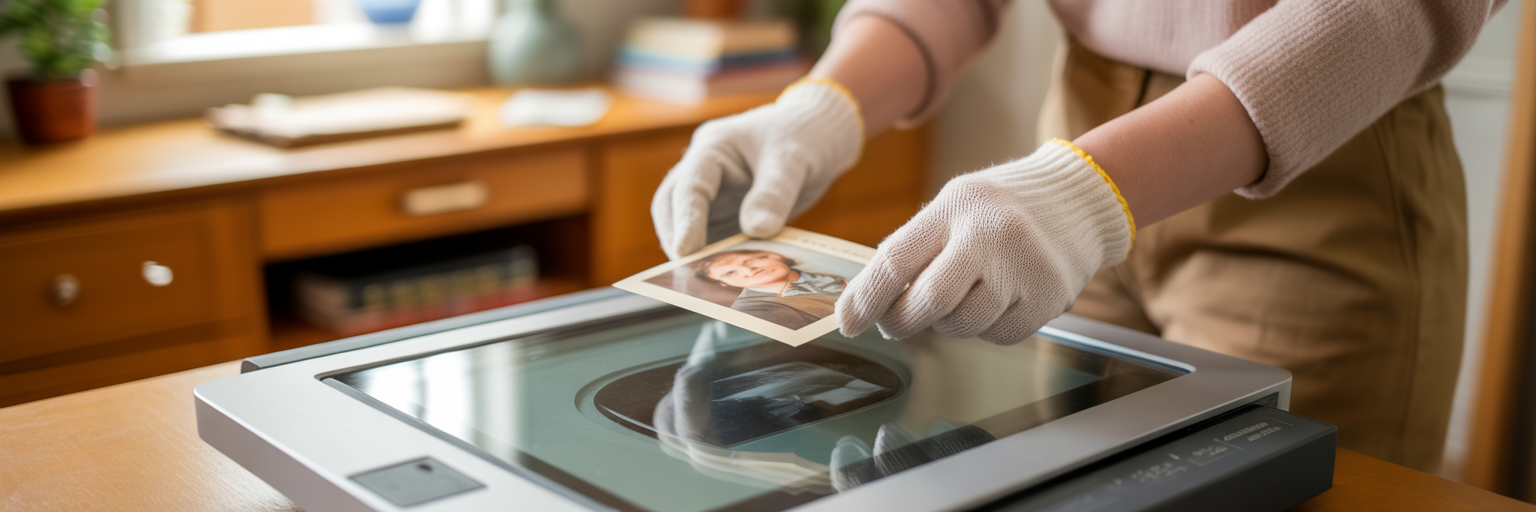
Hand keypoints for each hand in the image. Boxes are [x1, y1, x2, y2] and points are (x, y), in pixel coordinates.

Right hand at [651, 80, 862, 258]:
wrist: (818, 137)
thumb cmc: (803, 136)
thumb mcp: (793, 160)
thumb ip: (773, 194)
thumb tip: (754, 231)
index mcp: (713, 148)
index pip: (689, 187)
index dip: (685, 220)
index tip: (686, 252)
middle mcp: (704, 171)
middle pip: (672, 207)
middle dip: (676, 239)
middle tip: (686, 273)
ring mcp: (714, 194)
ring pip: (688, 226)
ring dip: (694, 252)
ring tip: (705, 281)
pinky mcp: (728, 213)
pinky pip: (714, 237)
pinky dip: (717, 256)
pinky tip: (728, 275)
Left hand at [837, 141, 1135, 344]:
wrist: (1079, 197)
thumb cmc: (1001, 207)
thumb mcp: (953, 206)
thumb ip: (914, 247)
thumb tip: (866, 300)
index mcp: (956, 207)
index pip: (896, 259)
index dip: (865, 297)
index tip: (847, 322)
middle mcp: (991, 234)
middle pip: (929, 301)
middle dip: (902, 320)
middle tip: (895, 322)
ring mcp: (1024, 267)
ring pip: (963, 325)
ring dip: (950, 322)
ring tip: (963, 296)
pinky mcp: (1050, 296)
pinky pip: (999, 335)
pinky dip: (989, 328)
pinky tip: (999, 300)